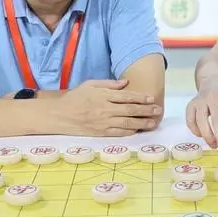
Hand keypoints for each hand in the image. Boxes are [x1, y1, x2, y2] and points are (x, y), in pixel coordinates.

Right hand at [42, 79, 161, 135]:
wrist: (59, 115)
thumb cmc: (75, 97)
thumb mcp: (90, 84)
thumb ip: (109, 84)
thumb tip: (126, 83)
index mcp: (103, 95)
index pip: (126, 96)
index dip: (140, 98)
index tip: (151, 98)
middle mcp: (104, 109)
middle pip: (130, 110)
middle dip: (146, 110)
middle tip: (158, 110)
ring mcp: (103, 122)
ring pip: (127, 123)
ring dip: (142, 123)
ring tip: (153, 122)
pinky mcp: (100, 133)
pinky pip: (118, 133)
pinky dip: (130, 131)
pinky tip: (138, 129)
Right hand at [185, 77, 217, 153]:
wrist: (214, 80)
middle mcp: (214, 97)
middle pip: (217, 121)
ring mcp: (201, 100)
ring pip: (201, 122)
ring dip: (208, 137)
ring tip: (214, 145)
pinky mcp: (191, 104)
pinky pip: (190, 121)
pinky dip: (195, 131)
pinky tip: (202, 136)